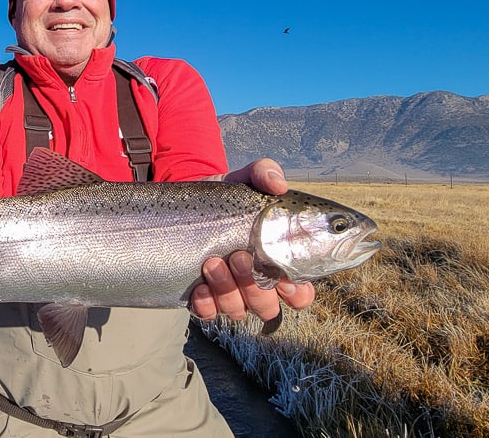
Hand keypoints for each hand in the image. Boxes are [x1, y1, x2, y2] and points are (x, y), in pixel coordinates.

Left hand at [191, 158, 314, 325]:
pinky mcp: (202, 298)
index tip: (284, 277)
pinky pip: (208, 313)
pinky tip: (199, 285)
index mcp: (277, 263)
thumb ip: (265, 173)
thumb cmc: (228, 196)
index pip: (301, 294)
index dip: (297, 293)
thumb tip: (279, 185)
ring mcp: (229, 294)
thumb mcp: (245, 178)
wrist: (187, 202)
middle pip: (267, 307)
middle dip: (254, 285)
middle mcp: (256, 284)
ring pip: (238, 310)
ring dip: (227, 289)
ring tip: (212, 261)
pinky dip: (205, 303)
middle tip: (238, 256)